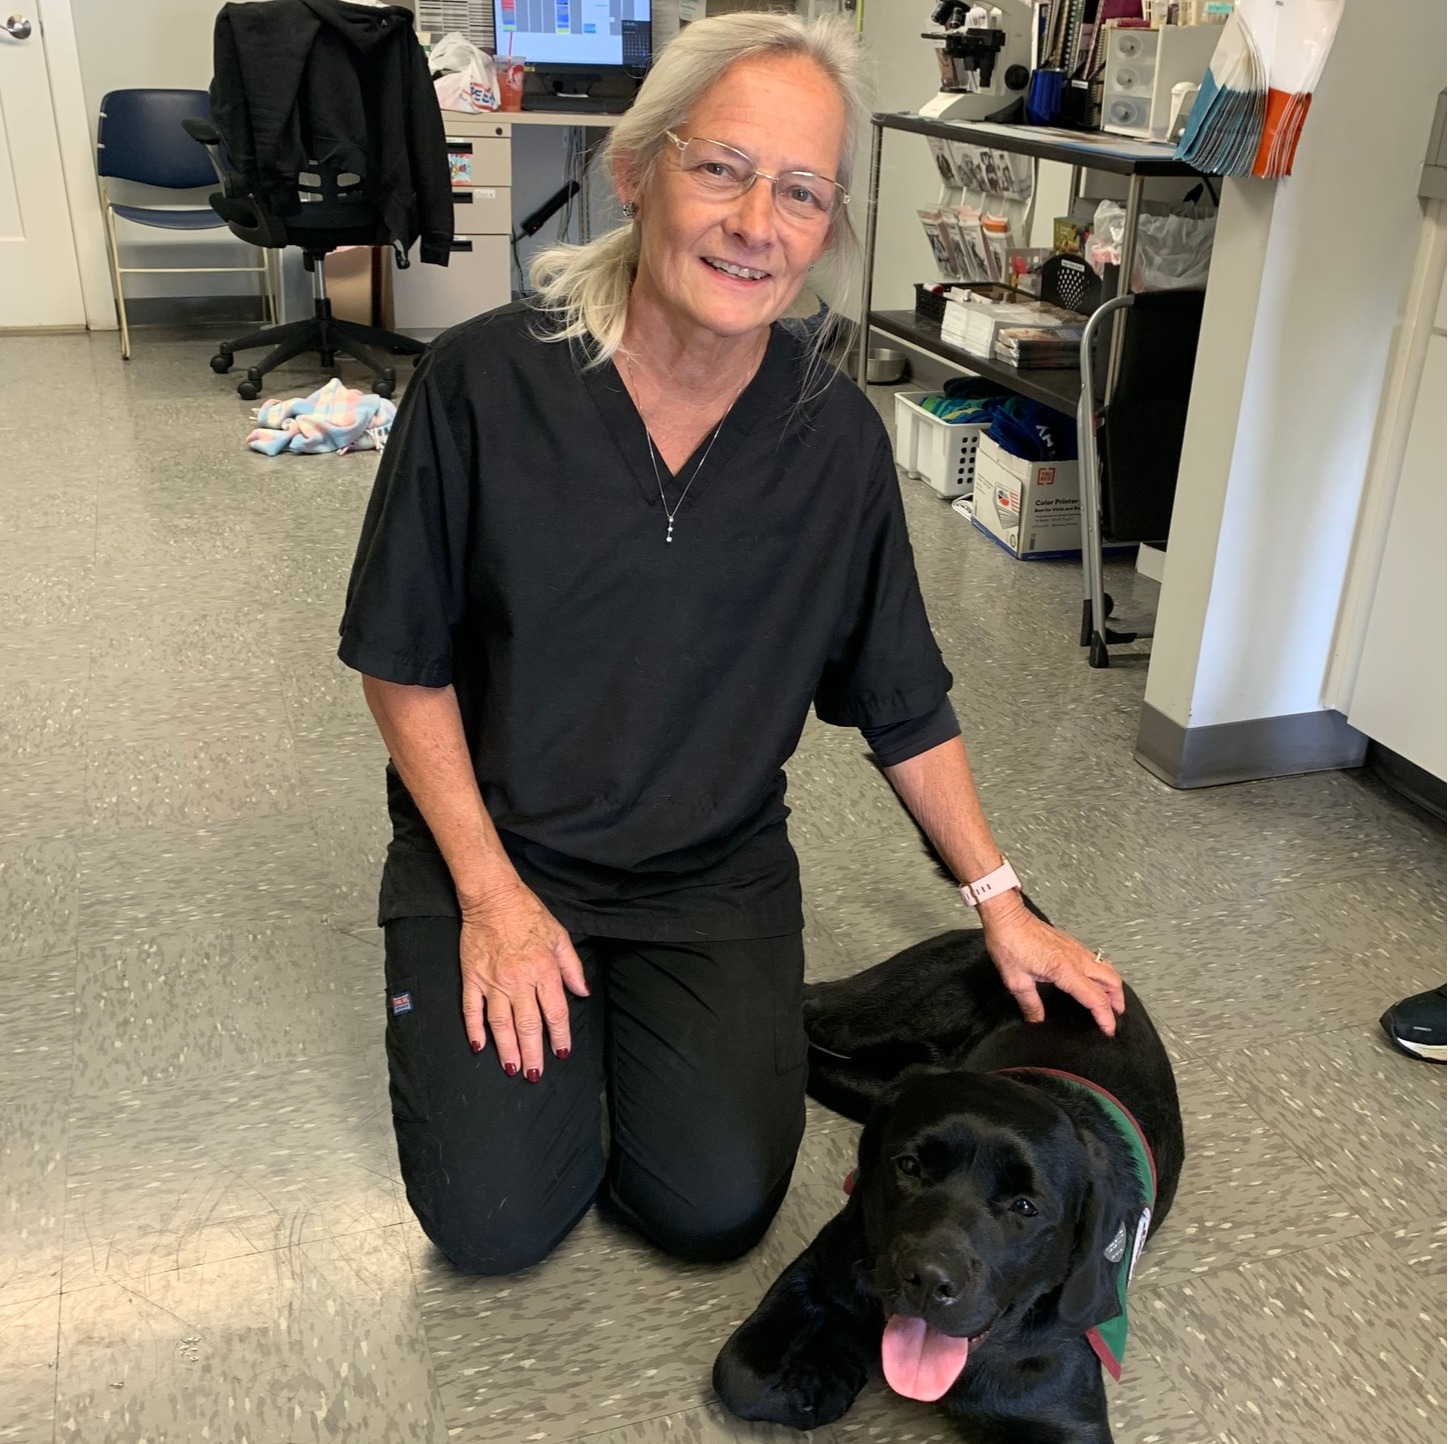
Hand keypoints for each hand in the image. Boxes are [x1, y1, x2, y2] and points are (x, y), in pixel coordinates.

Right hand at [458, 883, 589, 1078]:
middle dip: (533, 1052)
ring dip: (507, 1049)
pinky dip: (475, 1030)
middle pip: (528, 1025)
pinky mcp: (471, 978)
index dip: (560, 1036)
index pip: (555, 1012)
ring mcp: (492, 981)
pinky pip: (472, 1010)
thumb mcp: (559, 936)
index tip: (562, 1053)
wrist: (492, 897)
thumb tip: (582, 993)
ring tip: (513, 1068)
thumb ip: (572, 967)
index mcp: (543, 970)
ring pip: (501, 1024)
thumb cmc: (529, 913)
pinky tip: (480, 1047)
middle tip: (535, 1074)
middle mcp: (519, 980)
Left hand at [978, 895, 1124, 1035]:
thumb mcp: (1016, 981)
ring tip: (1109, 1001)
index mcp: (1065, 970)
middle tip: (1115, 1017)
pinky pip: (1097, 960)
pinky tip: (1093, 981)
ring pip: (1107, 968)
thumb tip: (1036, 1021)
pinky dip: (1103, 974)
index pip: (1096, 998)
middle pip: (1112, 981)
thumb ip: (1030, 1004)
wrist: (1008, 917)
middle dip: (1118, 1002)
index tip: (1109, 1031)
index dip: (1105, 1017)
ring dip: (1113, 987)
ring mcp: (1076, 949)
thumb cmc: (1009, 943)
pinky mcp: (1072, 943)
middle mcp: (1076, 958)